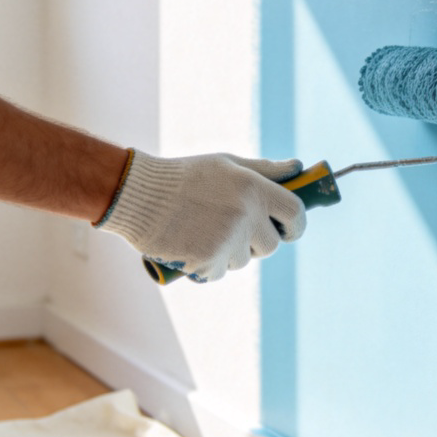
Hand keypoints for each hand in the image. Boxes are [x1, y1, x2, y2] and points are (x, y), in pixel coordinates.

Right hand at [97, 150, 307, 281]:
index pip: (296, 214)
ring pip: (243, 260)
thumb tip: (298, 169)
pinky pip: (220, 271)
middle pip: (271, 245)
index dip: (296, 225)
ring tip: (204, 231)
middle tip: (234, 229)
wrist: (138, 194)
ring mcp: (227, 241)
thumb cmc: (185, 176)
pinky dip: (208, 264)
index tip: (287, 229)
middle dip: (258, 241)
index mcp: (254, 188)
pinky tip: (191, 244)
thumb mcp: (226, 164)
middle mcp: (246, 215)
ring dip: (229, 252)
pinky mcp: (207, 262)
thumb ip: (265, 170)